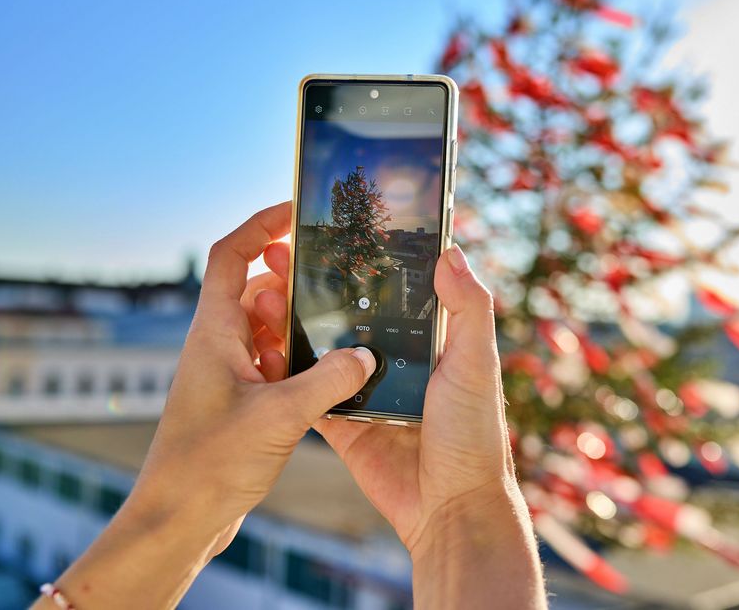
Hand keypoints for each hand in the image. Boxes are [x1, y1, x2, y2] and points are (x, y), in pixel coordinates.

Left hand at [42, 202, 376, 608]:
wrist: (178, 519)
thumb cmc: (208, 465)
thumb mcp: (279, 416)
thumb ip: (328, 381)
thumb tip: (366, 356)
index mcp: (215, 334)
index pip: (231, 256)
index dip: (260, 226)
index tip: (294, 210)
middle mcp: (218, 346)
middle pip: (256, 290)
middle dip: (292, 280)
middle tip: (335, 277)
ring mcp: (228, 374)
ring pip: (267, 329)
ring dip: (298, 325)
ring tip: (339, 327)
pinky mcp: (240, 402)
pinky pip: (273, 363)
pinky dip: (299, 360)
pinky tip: (329, 375)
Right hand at [257, 237, 546, 607]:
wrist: (449, 508)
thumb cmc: (473, 434)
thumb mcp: (478, 363)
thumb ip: (469, 310)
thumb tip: (451, 252)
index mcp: (430, 341)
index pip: (395, 290)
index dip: (366, 261)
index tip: (334, 229)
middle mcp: (396, 361)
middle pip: (350, 315)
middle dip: (317, 287)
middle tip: (281, 254)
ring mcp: (365, 392)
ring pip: (323, 350)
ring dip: (294, 324)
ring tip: (264, 291)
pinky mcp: (343, 424)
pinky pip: (309, 394)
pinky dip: (287, 375)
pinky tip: (259, 346)